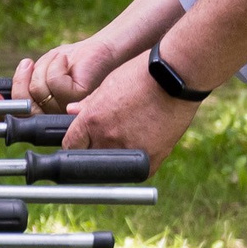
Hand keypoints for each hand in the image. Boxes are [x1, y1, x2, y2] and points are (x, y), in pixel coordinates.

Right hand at [13, 36, 131, 113]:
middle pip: (23, 106)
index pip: (17, 118)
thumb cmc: (70, 62)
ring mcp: (66, 109)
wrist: (100, 50)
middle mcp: (55, 116)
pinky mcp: (77, 98)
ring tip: (58, 61)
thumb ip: (23, 86)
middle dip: (20, 83)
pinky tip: (66, 61)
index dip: (0, 109)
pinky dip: (56, 64)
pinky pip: (53, 81)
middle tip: (26, 66)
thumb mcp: (39, 73)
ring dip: (44, 68)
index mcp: (45, 113)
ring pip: (38, 91)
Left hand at [61, 57, 199, 171]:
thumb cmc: (141, 75)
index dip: (74, 143)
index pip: (71, 145)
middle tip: (105, 138)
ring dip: (115, 156)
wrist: (176, 77)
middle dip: (92, 150)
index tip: (80, 141)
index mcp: (91, 121)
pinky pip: (136, 172)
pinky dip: (137, 164)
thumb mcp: (108, 84)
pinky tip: (141, 147)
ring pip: (112, 166)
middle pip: (89, 157)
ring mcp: (128, 151)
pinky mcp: (151, 160)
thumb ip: (88, 103)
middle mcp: (106, 139)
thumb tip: (70, 111)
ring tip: (127, 138)